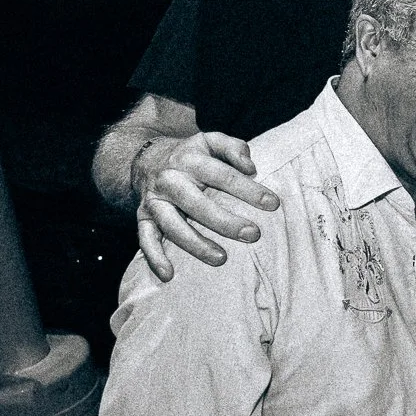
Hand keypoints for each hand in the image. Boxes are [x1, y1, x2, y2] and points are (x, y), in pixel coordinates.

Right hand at [136, 132, 278, 280]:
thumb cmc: (191, 155)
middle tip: (253, 234)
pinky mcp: (143, 217)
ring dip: (195, 244)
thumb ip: (234, 148)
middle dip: (224, 221)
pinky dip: (154, 257)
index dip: (248, 190)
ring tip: (222, 259)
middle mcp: (169, 180)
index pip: (222, 175)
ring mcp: (154, 201)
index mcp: (189, 160)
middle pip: (196, 203)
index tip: (273, 204)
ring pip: (172, 225)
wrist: (146, 159)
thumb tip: (251, 168)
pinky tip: (170, 275)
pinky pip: (145, 238)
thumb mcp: (211, 141)